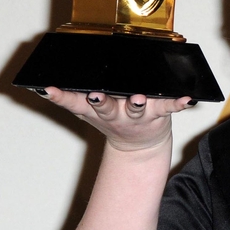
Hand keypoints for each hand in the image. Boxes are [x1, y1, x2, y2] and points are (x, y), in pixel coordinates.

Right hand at [36, 88, 193, 151]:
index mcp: (96, 108)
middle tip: (95, 95)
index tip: (49, 89)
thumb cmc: (113, 118)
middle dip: (100, 101)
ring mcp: (137, 114)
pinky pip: (169, 107)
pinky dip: (178, 103)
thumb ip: (69, 98)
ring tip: (136, 98)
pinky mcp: (158, 114)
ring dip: (135, 103)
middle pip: (105, 107)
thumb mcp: (87, 111)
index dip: (60, 97)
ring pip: (135, 109)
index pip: (73, 102)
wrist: (140, 144)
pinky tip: (186, 99)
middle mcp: (115, 113)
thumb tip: (43, 84)